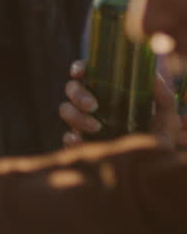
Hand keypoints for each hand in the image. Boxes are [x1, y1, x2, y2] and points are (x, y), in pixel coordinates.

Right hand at [60, 62, 181, 146]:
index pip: (87, 73)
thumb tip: (152, 77)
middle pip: (71, 89)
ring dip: (76, 116)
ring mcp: (83, 123)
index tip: (80, 73)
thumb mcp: (166, 116)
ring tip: (96, 127)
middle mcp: (92, 104)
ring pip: (65, 110)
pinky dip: (70, 138)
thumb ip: (163, 97)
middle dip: (78, 95)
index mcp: (108, 91)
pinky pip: (66, 138)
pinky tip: (80, 141)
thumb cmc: (158, 136)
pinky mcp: (81, 143)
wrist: (152, 165)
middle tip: (94, 106)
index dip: (79, 69)